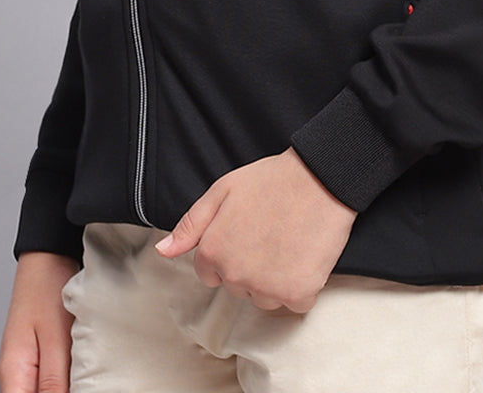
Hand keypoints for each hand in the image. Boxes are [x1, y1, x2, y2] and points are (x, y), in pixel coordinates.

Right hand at [0, 251, 79, 392]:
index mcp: (13, 375)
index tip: (78, 390)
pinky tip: (82, 374)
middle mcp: (14, 376)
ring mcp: (25, 367)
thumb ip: (54, 384)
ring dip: (65, 389)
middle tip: (87, 381)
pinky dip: (66, 382)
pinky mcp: (37, 358)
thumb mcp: (56, 339)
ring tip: (87, 377)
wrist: (49, 255)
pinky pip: (48, 383)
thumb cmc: (48, 287)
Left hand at [155, 147, 356, 312]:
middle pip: (238, 287)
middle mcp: (235, 276)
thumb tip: (163, 252)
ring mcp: (266, 288)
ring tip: (288, 242)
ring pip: (265, 298)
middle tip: (270, 232)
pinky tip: (305, 256)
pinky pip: (294, 303)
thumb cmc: (271, 180)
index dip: (228, 252)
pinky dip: (301, 285)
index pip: (209, 273)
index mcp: (213, 251)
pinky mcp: (297, 294)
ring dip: (275, 280)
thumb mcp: (222, 191)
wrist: (320, 178)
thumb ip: (190, 225)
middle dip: (250, 266)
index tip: (246, 234)